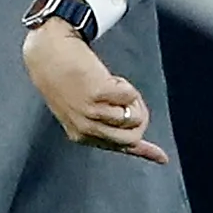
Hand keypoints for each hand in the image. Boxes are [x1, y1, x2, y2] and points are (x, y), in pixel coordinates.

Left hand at [23, 19, 165, 162]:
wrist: (48, 54)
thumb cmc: (67, 79)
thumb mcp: (83, 109)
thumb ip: (107, 123)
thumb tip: (135, 135)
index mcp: (82, 136)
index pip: (121, 148)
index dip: (146, 152)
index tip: (164, 159)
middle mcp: (86, 129)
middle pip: (133, 136)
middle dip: (141, 116)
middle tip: (130, 98)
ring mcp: (90, 113)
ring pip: (134, 117)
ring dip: (132, 98)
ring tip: (114, 86)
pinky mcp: (97, 94)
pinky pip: (130, 96)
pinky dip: (126, 85)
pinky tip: (110, 79)